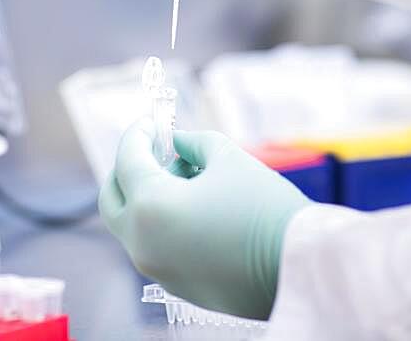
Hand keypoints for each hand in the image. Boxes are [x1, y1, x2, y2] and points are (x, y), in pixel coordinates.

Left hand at [99, 119, 310, 319]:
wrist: (298, 268)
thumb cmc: (265, 208)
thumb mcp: (227, 159)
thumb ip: (192, 144)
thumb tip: (176, 143)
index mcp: (150, 208)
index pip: (127, 161)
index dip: (137, 134)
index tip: (151, 123)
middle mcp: (143, 243)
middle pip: (112, 201)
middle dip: (126, 170)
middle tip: (151, 150)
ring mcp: (157, 269)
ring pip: (133, 226)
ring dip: (147, 196)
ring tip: (187, 177)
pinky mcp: (177, 287)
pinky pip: (156, 247)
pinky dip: (162, 222)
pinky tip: (196, 208)